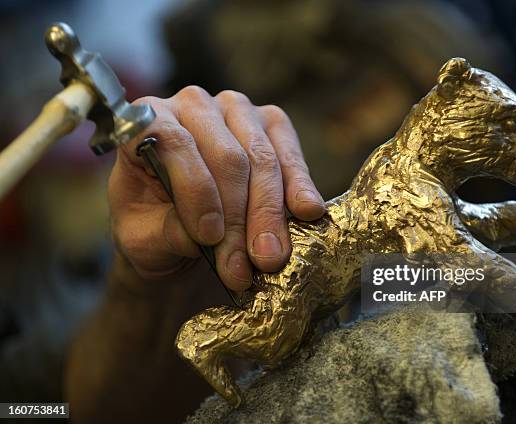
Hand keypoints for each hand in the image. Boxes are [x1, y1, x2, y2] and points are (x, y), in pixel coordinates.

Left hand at [109, 87, 325, 289]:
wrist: (181, 230)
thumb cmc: (153, 226)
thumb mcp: (143, 239)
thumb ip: (166, 233)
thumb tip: (205, 236)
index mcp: (148, 121)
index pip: (174, 143)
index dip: (196, 191)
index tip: (208, 237)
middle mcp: (193, 105)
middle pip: (226, 157)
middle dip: (239, 217)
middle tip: (246, 264)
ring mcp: (236, 111)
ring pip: (261, 159)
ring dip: (269, 213)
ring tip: (270, 257)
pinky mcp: (272, 124)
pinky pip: (289, 153)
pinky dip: (299, 186)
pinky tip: (307, 211)